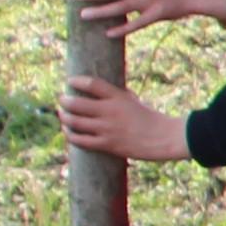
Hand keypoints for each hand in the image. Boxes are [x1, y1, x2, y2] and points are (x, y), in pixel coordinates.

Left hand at [57, 75, 187, 162]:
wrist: (164, 138)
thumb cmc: (151, 118)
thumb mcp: (134, 101)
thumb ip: (118, 97)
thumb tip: (102, 94)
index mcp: (118, 97)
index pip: (92, 84)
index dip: (77, 81)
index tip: (69, 81)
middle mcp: (110, 111)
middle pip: (77, 104)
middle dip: (64, 101)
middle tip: (62, 100)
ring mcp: (107, 129)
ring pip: (75, 122)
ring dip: (65, 118)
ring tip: (63, 116)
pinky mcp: (108, 144)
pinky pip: (81, 141)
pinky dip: (71, 136)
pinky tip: (68, 132)